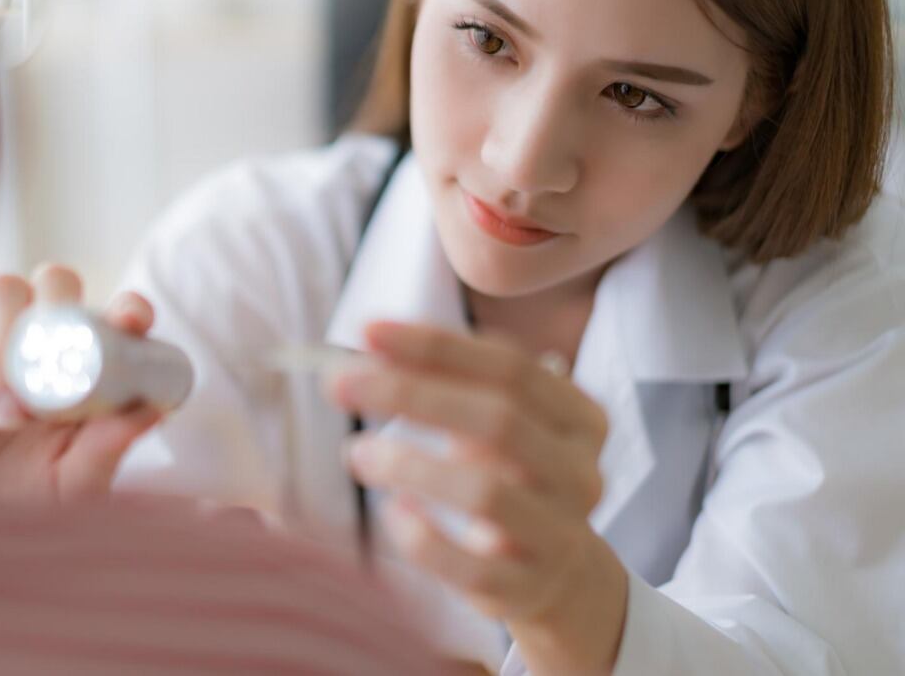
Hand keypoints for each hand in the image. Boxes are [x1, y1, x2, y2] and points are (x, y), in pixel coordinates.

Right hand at [0, 264, 162, 504]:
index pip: (112, 316)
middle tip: (53, 378)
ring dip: (9, 347)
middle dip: (60, 311)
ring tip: (5, 419)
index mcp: (80, 367)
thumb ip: (105, 451)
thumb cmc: (10, 508)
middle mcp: (35, 343)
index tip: (132, 321)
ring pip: (3, 290)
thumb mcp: (68, 488)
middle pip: (55, 282)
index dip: (127, 308)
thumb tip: (154, 410)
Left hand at [327, 321, 627, 674]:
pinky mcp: (528, 589)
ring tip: (355, 452)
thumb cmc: (509, 477)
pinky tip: (391, 512)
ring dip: (408, 465)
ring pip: (486, 493)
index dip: (436, 345)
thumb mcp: (493, 423)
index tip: (367, 332)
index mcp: (579, 417)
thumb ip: (448, 381)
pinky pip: (469, 566)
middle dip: (410, 393)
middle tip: (340, 383)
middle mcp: (580, 472)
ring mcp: (560, 535)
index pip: (510, 366)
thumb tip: (372, 345)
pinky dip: (422, 536)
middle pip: (498, 419)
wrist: (558, 574)